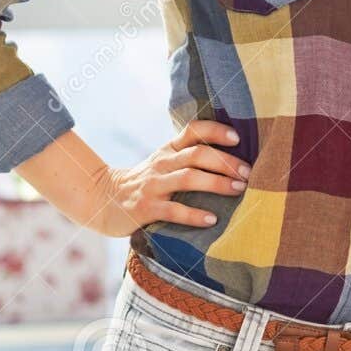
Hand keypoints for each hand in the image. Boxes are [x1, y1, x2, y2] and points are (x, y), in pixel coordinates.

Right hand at [90, 119, 249, 237]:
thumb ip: (188, 156)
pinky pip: (173, 210)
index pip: (193, 130)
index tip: (238, 138)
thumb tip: (233, 158)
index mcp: (168, 150)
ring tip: (239, 189)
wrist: (102, 200)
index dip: (216, 130)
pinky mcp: (145, 209)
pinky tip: (212, 219)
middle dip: (226, 162)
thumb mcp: (163, 163)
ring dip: (216, 183)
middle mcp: (162, 163)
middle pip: (197, 154)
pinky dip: (194, 215)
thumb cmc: (145, 182)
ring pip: (188, 178)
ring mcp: (153, 186)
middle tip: (248, 173)